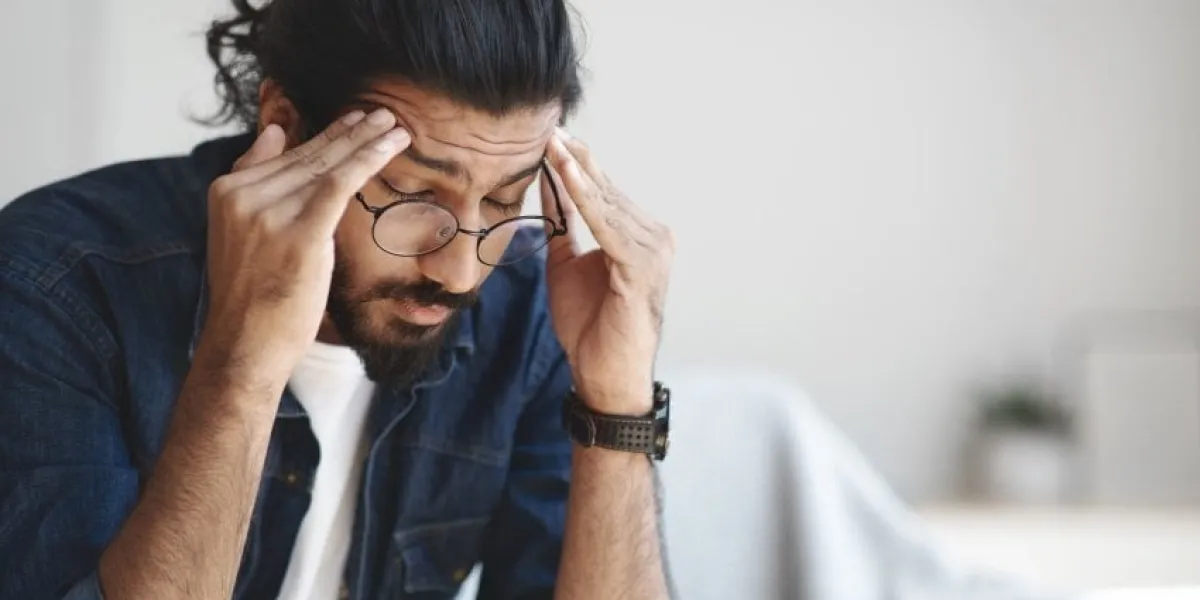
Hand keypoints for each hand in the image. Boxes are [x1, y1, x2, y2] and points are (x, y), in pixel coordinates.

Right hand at [200, 109, 410, 387]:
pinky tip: (391, 145)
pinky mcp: (299, 233)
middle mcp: (243, 196)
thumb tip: (275, 132)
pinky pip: (340, 183)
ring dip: (366, 141)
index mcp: (227, 192)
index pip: (285, 155)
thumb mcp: (242, 233)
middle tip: (381, 114)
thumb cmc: (253, 298)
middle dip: (350, 132)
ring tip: (394, 125)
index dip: (325, 135)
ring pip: (327, 165)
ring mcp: (268, 213)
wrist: (245, 345)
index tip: (354, 120)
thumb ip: (257, 182)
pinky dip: (368, 159)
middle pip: (309, 156)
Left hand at [542, 129, 674, 414]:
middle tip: (548, 125)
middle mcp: (653, 237)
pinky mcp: (640, 266)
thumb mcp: (565, 265)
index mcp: (638, 237)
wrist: (604, 376)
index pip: (604, 191)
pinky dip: (584, 197)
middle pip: (607, 189)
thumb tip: (548, 186)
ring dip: (577, 171)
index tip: (549, 136)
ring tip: (551, 142)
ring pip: (606, 202)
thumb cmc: (590, 328)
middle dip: (576, 158)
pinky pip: (606, 224)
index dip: (576, 164)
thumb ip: (562, 226)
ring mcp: (652, 251)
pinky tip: (564, 173)